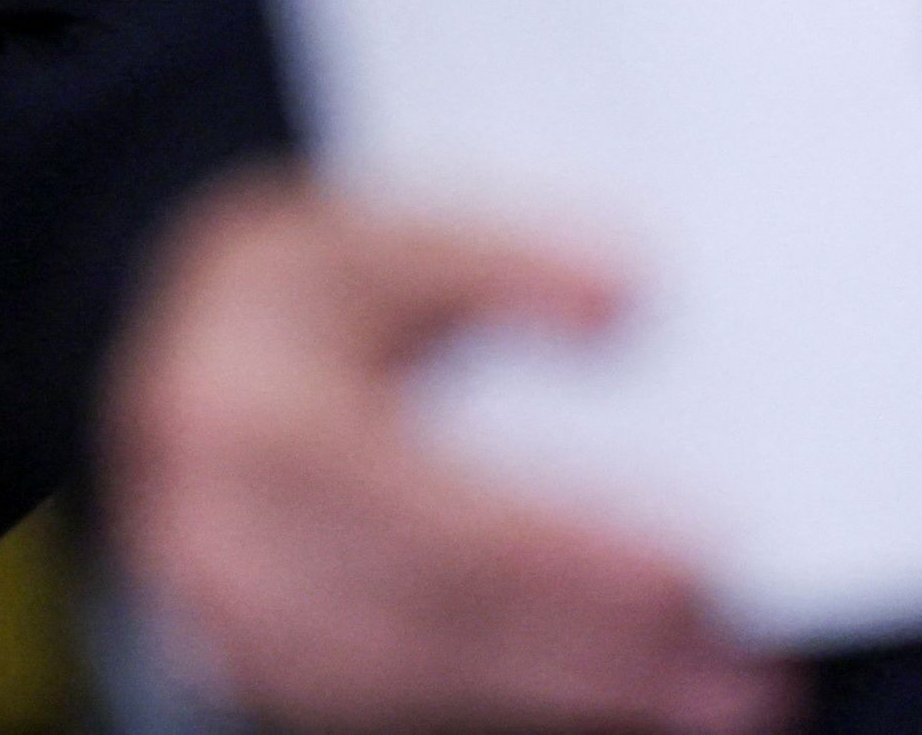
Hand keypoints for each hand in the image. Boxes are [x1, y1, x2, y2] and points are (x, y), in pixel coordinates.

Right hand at [100, 170, 787, 734]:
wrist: (178, 376)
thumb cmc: (284, 301)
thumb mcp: (364, 234)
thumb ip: (493, 253)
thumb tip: (628, 296)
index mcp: (234, 410)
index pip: (415, 503)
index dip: (561, 548)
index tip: (700, 564)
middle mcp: (215, 539)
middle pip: (436, 614)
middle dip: (600, 643)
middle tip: (743, 657)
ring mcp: (235, 626)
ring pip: (426, 685)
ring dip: (586, 693)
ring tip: (723, 686)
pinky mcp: (270, 679)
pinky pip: (412, 710)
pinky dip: (532, 707)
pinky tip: (634, 696)